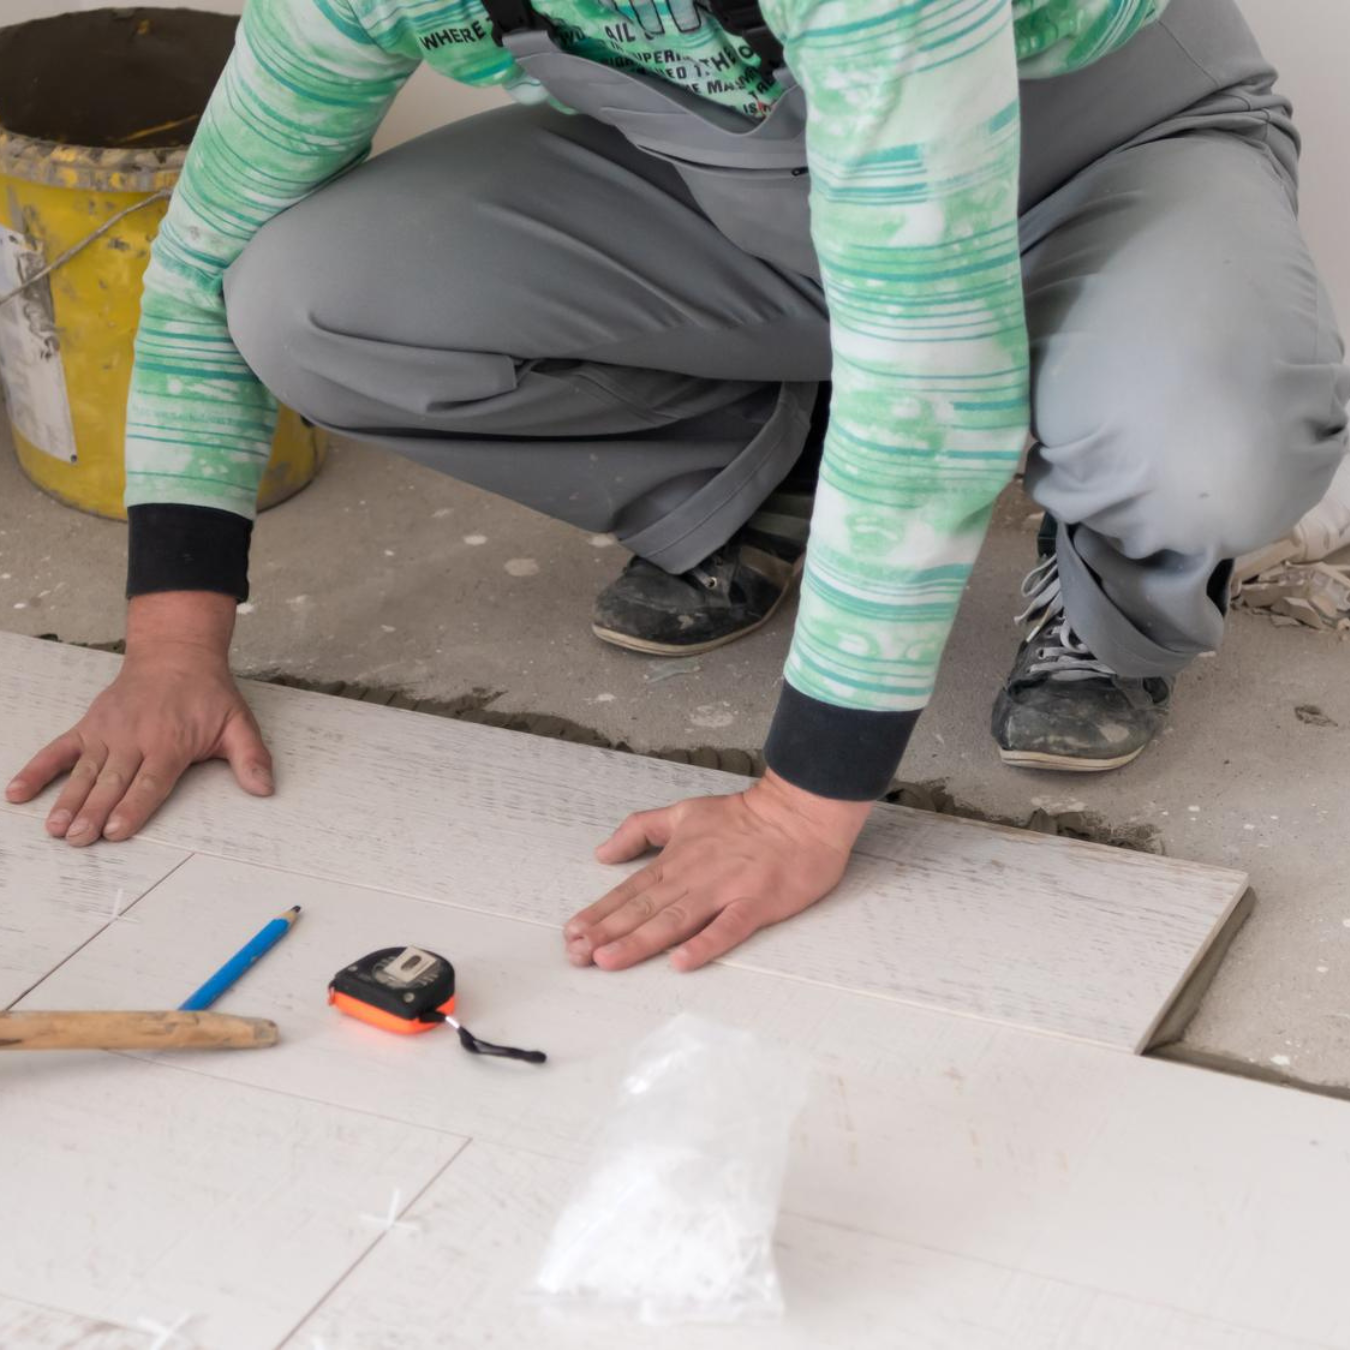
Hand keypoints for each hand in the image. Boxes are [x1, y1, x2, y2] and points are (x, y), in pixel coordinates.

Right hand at [5, 593, 272, 845]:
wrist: (176, 654)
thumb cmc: (208, 695)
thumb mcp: (238, 723)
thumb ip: (251, 757)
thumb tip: (266, 788)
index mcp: (171, 743)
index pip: (150, 782)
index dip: (132, 806)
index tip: (115, 830)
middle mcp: (135, 739)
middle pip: (112, 782)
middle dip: (93, 812)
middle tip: (78, 839)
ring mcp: (108, 732)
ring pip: (85, 772)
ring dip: (67, 800)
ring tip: (54, 829)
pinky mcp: (89, 726)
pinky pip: (59, 749)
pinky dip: (38, 770)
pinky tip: (18, 792)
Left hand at [564, 769, 871, 971]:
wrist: (801, 812)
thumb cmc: (746, 816)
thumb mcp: (684, 812)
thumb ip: (642, 830)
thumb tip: (603, 852)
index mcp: (677, 858)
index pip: (631, 889)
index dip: (600, 912)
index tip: (571, 932)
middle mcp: (695, 876)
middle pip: (645, 908)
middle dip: (607, 932)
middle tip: (576, 954)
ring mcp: (726, 890)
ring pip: (676, 920)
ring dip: (639, 941)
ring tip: (608, 959)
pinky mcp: (757, 902)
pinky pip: (728, 927)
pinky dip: (705, 944)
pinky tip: (681, 962)